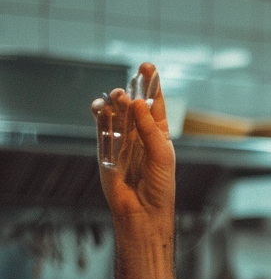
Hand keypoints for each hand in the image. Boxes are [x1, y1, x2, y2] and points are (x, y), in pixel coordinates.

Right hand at [94, 61, 175, 225]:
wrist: (142, 212)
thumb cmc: (159, 186)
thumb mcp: (161, 154)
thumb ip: (149, 128)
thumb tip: (136, 103)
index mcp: (160, 133)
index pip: (155, 103)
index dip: (151, 84)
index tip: (147, 66)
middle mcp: (140, 135)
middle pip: (134, 104)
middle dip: (131, 91)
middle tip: (129, 87)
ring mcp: (122, 142)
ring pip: (116, 113)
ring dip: (115, 102)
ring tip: (117, 98)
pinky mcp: (106, 151)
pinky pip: (101, 128)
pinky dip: (99, 115)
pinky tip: (100, 107)